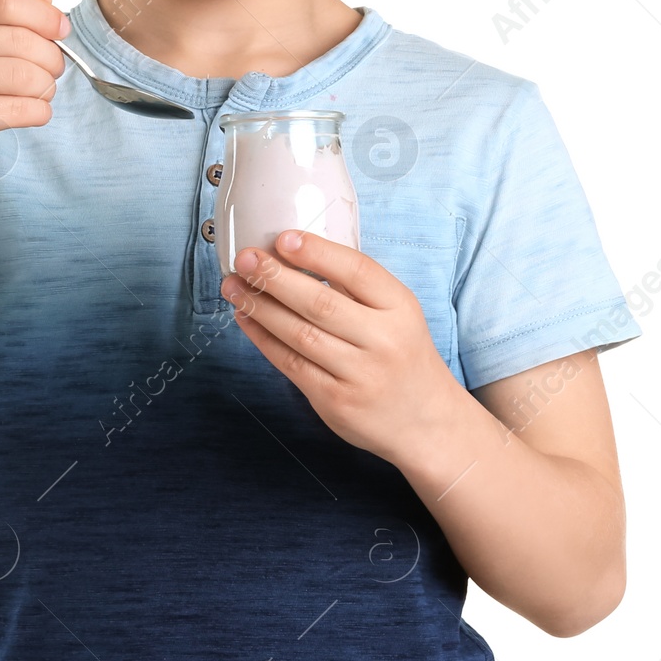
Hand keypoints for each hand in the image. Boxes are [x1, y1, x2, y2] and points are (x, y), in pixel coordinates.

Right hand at [0, 0, 68, 181]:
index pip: (8, 1)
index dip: (45, 15)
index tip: (60, 29)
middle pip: (24, 41)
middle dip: (52, 57)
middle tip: (51, 68)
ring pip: (27, 77)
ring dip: (47, 87)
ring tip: (39, 90)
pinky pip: (22, 110)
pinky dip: (40, 111)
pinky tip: (32, 111)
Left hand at [220, 230, 458, 469]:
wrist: (427, 423)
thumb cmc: (403, 355)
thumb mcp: (399, 314)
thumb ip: (357, 288)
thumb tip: (296, 253)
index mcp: (401, 308)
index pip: (358, 271)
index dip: (318, 253)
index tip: (283, 238)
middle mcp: (383, 341)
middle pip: (320, 303)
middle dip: (276, 278)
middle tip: (245, 259)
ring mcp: (359, 375)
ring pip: (300, 334)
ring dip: (260, 307)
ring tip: (234, 286)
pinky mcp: (336, 402)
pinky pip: (291, 364)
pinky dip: (264, 339)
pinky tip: (246, 319)